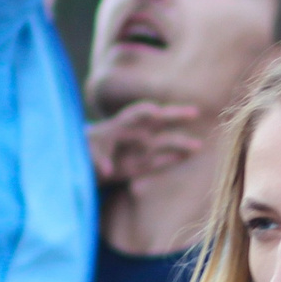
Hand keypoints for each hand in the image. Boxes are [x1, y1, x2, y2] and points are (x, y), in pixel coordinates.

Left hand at [87, 102, 203, 182]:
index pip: (134, 115)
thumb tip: (107, 170)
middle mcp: (133, 134)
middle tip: (194, 112)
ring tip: (198, 145)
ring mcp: (139, 149)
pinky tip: (186, 157)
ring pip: (164, 142)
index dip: (145, 112)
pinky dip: (172, 159)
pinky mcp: (140, 165)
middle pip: (158, 121)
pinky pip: (159, 161)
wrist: (82, 160)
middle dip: (175, 116)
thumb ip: (97, 159)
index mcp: (118, 126)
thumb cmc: (84, 150)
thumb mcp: (86, 153)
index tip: (155, 111)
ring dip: (180, 143)